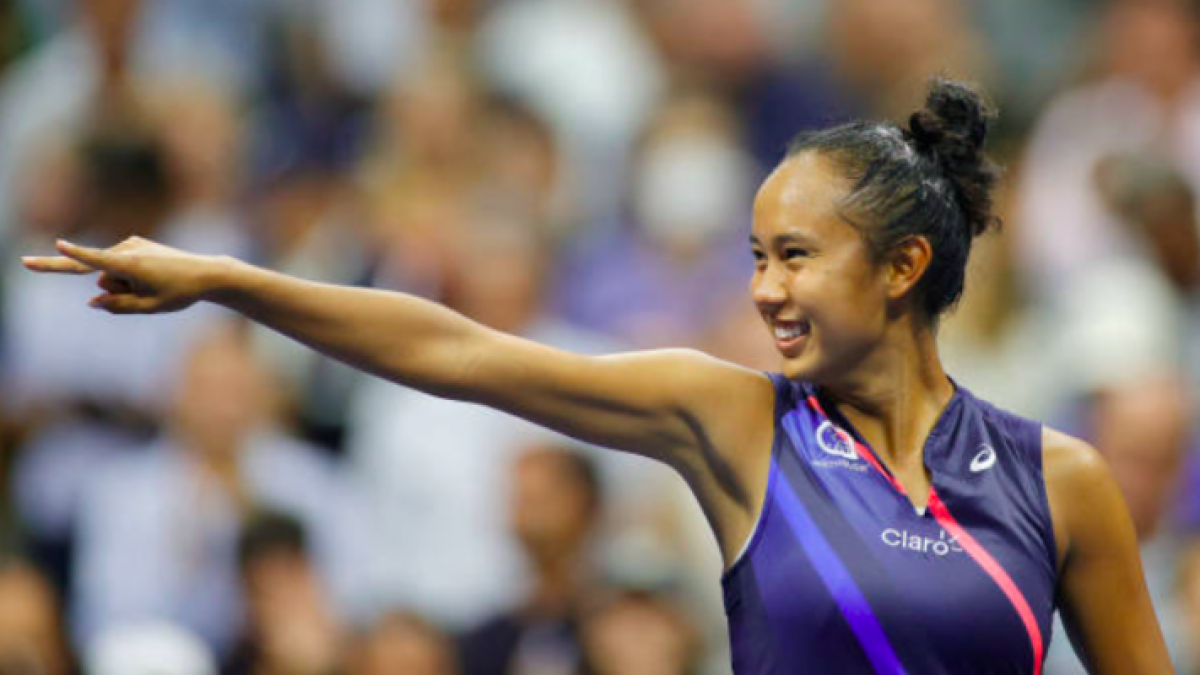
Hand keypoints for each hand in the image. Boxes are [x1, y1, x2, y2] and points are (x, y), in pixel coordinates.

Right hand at [22, 237, 222, 313]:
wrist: (206, 273)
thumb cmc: (180, 292)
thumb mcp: (150, 306)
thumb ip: (118, 307)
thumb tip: (92, 301)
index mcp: (132, 264)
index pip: (97, 260)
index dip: (75, 254)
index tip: (58, 244)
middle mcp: (129, 248)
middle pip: (103, 279)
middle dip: (116, 290)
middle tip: (147, 290)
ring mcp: (131, 243)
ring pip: (111, 273)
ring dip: (126, 284)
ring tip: (155, 284)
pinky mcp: (134, 243)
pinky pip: (119, 265)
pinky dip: (129, 276)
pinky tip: (152, 277)